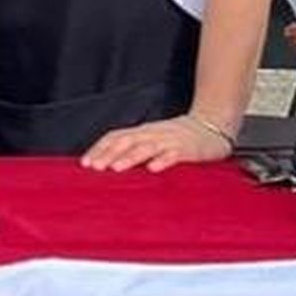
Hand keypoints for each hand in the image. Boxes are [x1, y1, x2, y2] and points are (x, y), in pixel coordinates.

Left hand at [81, 115, 233, 172]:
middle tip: (94, 168)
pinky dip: (162, 160)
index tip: (85, 163)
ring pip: (146, 147)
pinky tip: (153, 169)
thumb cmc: (176, 138)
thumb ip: (134, 149)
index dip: (99, 149)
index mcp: (141, 132)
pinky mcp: (188, 149)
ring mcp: (169, 140)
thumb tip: (109, 163)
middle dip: (108, 154)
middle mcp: (151, 134)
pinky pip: (173, 154)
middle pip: (125, 141)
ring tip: (116, 169)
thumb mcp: (152, 140)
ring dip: (129, 158)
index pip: (115, 137)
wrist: (210, 126)